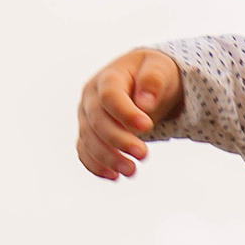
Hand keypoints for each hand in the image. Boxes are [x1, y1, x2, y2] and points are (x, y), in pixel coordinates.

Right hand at [77, 47, 184, 180]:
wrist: (143, 83)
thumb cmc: (152, 74)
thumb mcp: (159, 68)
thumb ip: (153, 80)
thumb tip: (145, 103)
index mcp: (108, 78)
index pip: (110, 96)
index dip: (126, 113)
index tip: (147, 126)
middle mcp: (91, 98)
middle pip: (97, 121)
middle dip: (119, 140)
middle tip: (143, 154)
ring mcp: (86, 117)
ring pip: (88, 140)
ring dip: (108, 158)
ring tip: (131, 171)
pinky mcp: (88, 134)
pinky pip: (85, 152)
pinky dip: (96, 166)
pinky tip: (114, 176)